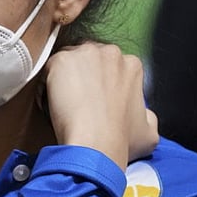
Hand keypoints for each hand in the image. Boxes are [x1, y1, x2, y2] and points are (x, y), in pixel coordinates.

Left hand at [43, 43, 158, 169]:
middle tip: (77, 101)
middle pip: (90, 59)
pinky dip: (46, 85)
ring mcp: (85, 53)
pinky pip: (49, 69)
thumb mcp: (149, 132)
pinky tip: (51, 104)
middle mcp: (111, 53)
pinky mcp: (61, 60)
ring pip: (69, 62)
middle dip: (83, 76)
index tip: (95, 100)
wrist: (95, 144)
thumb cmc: (120, 141)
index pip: (111, 67)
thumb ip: (147, 116)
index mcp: (132, 65)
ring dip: (65, 78)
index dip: (101, 84)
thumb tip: (144, 114)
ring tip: (64, 104)